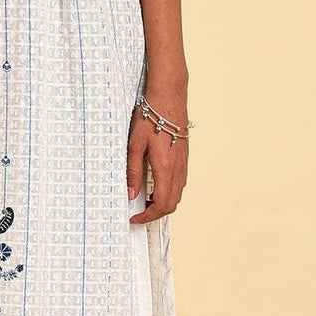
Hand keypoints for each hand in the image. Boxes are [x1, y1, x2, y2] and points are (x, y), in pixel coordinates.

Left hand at [126, 107, 187, 224]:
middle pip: (172, 204)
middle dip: (155, 214)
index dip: (147, 216)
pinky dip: (169, 192)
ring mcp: (184, 164)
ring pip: (177, 195)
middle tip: (138, 213)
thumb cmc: (150, 117)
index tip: (134, 218)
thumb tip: (131, 194)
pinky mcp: (184, 158)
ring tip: (144, 201)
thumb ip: (133, 172)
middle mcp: (178, 169)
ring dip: (163, 203)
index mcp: (165, 167)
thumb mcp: (134, 145)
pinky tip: (155, 186)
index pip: (161, 204)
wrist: (168, 98)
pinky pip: (180, 184)